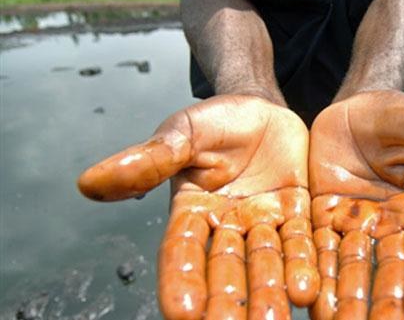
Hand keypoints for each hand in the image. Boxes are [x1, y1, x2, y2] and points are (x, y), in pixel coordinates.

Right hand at [78, 95, 319, 319]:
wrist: (261, 110)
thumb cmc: (215, 121)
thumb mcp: (183, 133)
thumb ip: (150, 159)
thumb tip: (88, 183)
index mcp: (191, 212)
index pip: (182, 252)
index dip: (181, 280)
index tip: (181, 313)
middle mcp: (227, 227)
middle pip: (226, 269)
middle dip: (227, 300)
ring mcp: (264, 224)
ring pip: (266, 263)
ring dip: (269, 292)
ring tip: (275, 319)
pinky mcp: (297, 214)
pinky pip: (303, 241)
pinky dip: (305, 264)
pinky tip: (310, 290)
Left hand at [307, 90, 403, 319]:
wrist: (355, 106)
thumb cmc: (402, 116)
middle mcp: (393, 227)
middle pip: (393, 272)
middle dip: (388, 306)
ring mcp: (356, 226)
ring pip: (353, 269)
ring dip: (349, 302)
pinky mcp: (322, 219)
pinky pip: (317, 250)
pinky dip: (314, 275)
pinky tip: (307, 302)